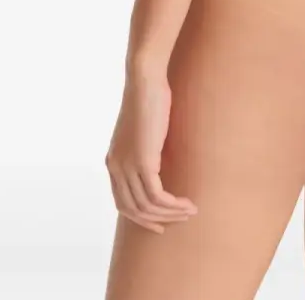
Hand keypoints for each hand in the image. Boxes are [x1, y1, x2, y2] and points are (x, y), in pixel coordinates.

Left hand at [105, 71, 196, 232]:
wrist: (144, 80)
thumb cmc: (148, 98)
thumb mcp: (143, 129)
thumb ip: (146, 147)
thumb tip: (160, 158)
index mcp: (113, 161)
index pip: (122, 202)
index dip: (140, 217)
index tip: (159, 223)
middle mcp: (116, 167)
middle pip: (133, 209)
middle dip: (156, 221)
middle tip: (178, 221)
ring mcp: (127, 166)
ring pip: (147, 206)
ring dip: (171, 213)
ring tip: (191, 211)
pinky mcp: (143, 162)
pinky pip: (157, 195)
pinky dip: (173, 204)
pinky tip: (187, 203)